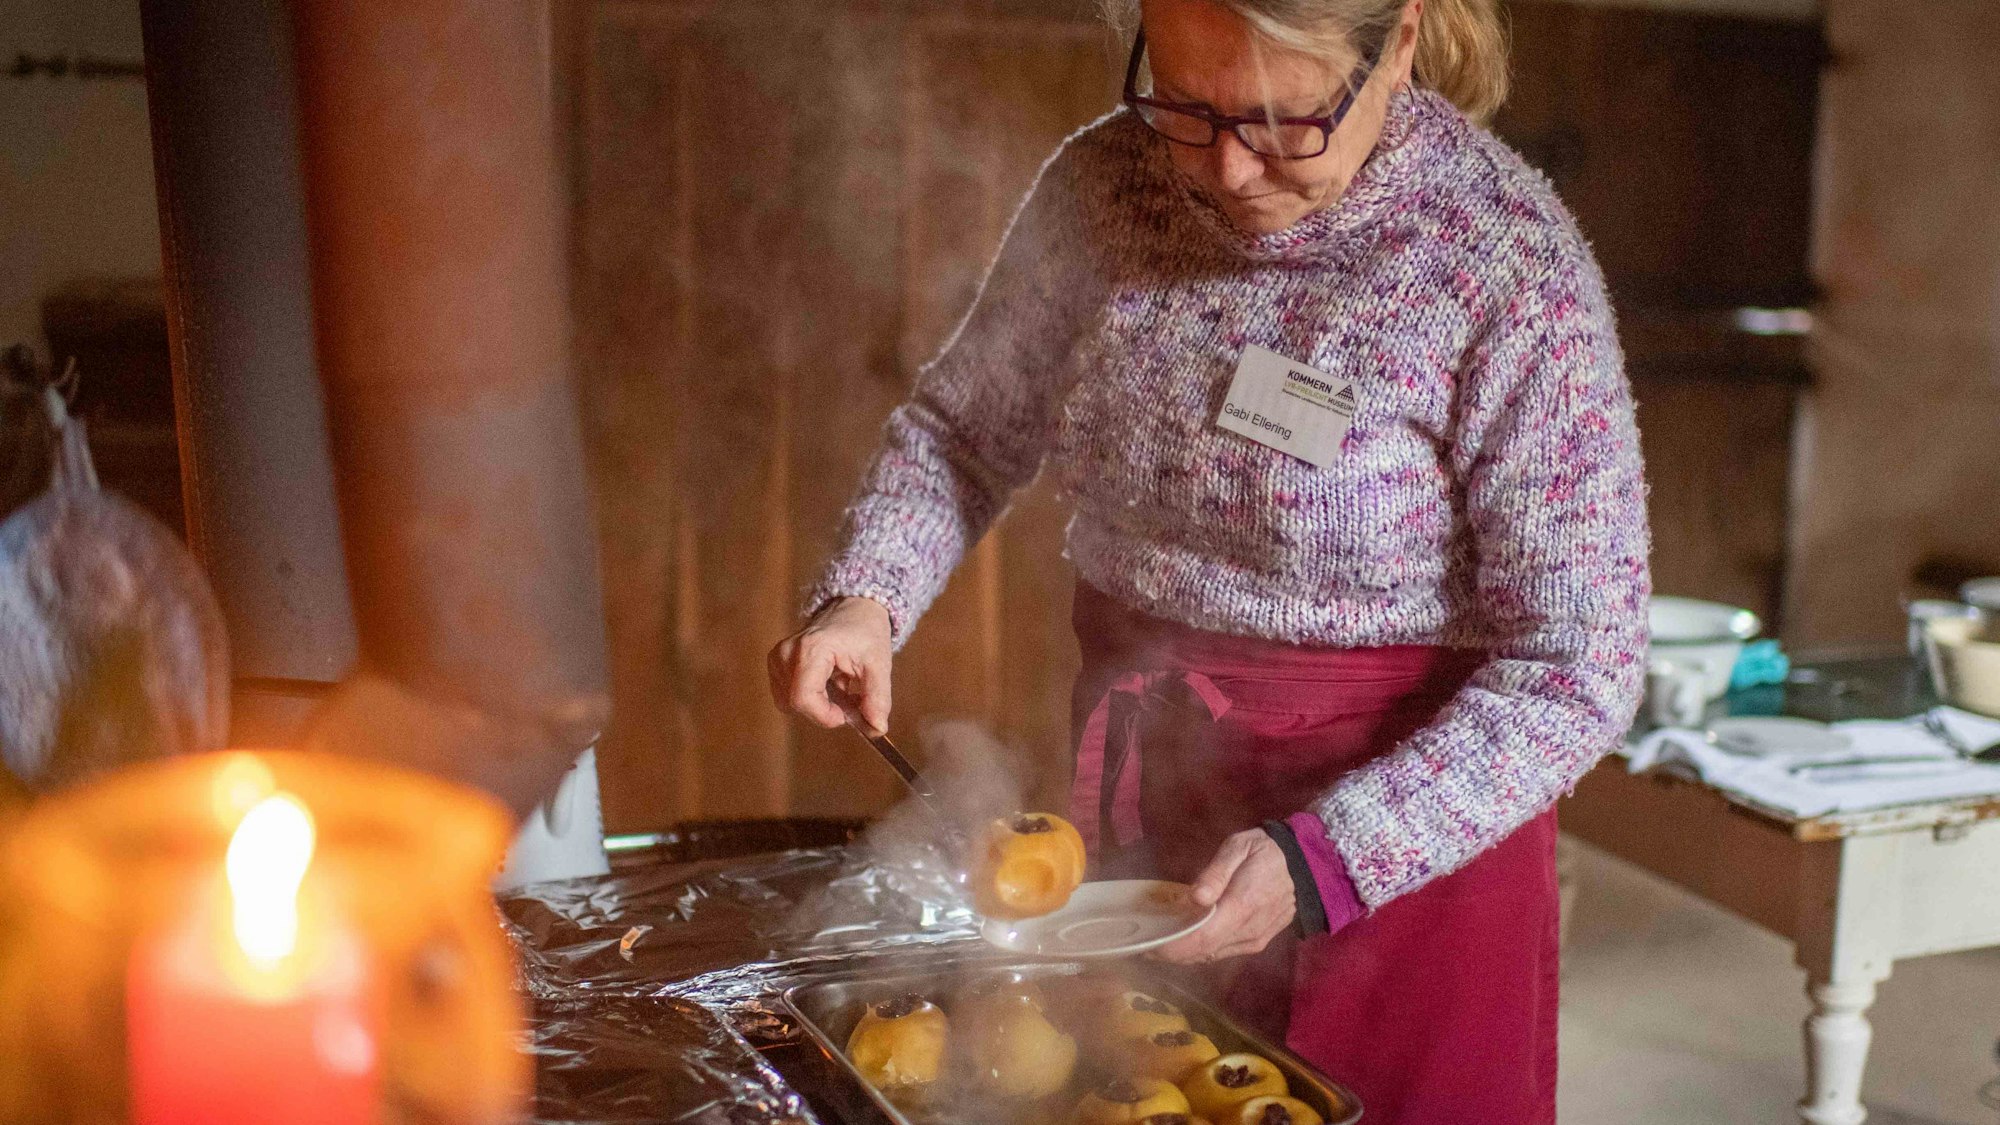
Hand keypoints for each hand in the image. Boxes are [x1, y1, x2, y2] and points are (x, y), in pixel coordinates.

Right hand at [767, 597, 893, 732]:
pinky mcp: (777, 662)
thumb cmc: (866, 631)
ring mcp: (779, 657)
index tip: (846, 715)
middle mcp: (788, 652)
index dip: (824, 716)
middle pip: (796, 703)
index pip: (803, 698)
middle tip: (850, 698)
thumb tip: (877, 728)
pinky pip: (787, 695)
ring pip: (790, 703)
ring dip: (817, 704)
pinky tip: (826, 684)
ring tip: (839, 687)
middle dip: (824, 711)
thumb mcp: (879, 664)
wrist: (855, 607)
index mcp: (812, 649)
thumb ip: (877, 698)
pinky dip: (809, 697)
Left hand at [1152, 828, 1295, 963]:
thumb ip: (1216, 872)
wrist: (1305, 865)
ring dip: (1186, 954)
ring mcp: (1255, 940)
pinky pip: (1224, 952)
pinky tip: (1188, 940)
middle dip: (1172, 953)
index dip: (1172, 947)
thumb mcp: (1238, 847)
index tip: (1147, 946)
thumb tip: (1195, 897)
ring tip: (1161, 942)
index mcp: (1241, 905)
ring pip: (1213, 956)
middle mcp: (1249, 930)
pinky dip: (1203, 951)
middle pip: (1203, 952)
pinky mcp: (1258, 942)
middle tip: (1146, 945)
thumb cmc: (1265, 851)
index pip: (1201, 938)